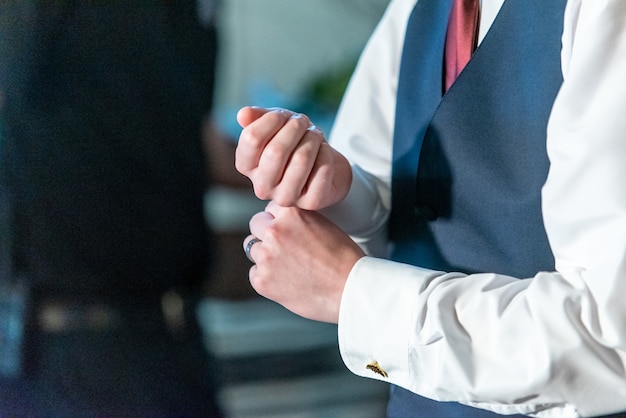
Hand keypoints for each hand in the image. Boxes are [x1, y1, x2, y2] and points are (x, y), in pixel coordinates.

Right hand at [235, 106, 351, 209]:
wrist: (324, 167)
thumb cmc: (296, 144)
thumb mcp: (276, 124)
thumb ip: (258, 117)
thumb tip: (243, 114)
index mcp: (246, 166)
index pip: (251, 138)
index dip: (271, 120)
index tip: (284, 115)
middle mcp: (262, 187)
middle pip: (276, 151)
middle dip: (295, 128)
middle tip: (303, 122)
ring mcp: (286, 197)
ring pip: (301, 159)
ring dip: (313, 138)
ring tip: (315, 134)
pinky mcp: (311, 202)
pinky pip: (322, 169)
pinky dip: (326, 152)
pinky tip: (324, 150)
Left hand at [244, 201, 365, 322]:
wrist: (350, 290)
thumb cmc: (343, 259)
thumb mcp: (322, 224)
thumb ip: (297, 220)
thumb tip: (278, 221)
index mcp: (290, 213)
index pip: (270, 209)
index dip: (280, 220)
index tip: (289, 231)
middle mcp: (274, 231)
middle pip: (256, 224)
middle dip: (266, 234)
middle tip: (284, 248)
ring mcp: (266, 256)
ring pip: (252, 249)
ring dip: (265, 255)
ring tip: (288, 266)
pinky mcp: (261, 280)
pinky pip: (254, 273)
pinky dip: (267, 278)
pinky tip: (287, 281)